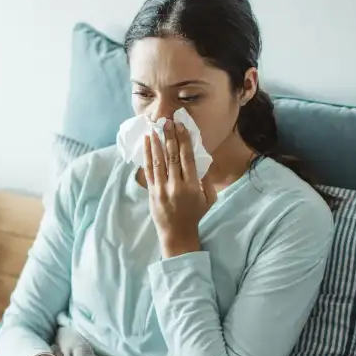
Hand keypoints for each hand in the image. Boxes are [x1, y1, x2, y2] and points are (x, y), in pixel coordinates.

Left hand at [144, 120, 217, 257]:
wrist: (177, 234)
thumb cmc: (196, 215)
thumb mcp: (208, 199)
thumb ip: (206, 180)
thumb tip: (202, 160)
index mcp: (192, 186)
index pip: (187, 158)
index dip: (183, 140)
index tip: (180, 126)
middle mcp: (176, 186)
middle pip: (171, 157)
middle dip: (169, 137)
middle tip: (167, 121)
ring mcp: (161, 189)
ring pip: (158, 162)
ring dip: (156, 143)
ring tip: (154, 128)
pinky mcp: (152, 192)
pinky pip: (148, 171)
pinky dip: (147, 156)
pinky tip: (147, 144)